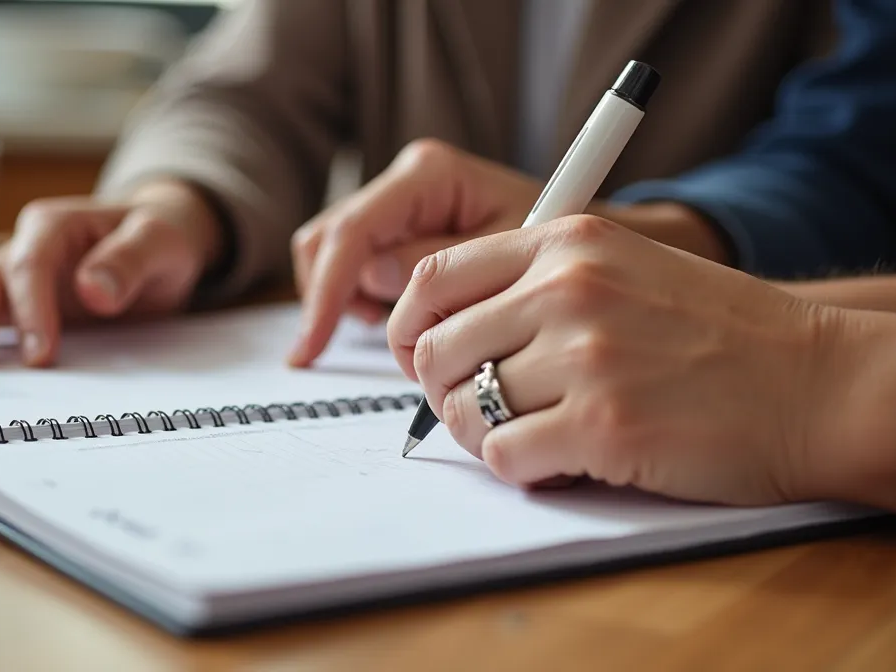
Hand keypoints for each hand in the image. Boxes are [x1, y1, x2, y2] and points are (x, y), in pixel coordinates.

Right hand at [0, 179, 223, 366]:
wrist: (158, 238)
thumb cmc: (159, 238)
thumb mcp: (161, 243)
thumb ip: (130, 262)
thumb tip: (93, 290)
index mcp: (57, 225)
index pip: (34, 267)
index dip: (34, 310)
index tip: (41, 354)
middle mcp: (24, 245)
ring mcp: (12, 273)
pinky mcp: (12, 301)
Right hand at [287, 139, 540, 366]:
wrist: (583, 247)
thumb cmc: (554, 252)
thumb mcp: (503, 264)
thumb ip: (436, 269)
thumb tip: (374, 279)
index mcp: (427, 175)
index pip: (351, 232)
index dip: (325, 293)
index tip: (312, 347)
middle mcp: (404, 182)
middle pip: (327, 240)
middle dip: (333, 299)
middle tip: (378, 343)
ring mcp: (398, 205)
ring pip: (334, 256)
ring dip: (352, 302)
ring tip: (407, 329)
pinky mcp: (398, 231)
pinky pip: (356, 267)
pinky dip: (366, 300)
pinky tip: (407, 318)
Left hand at [387, 215, 840, 505]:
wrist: (820, 383)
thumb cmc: (724, 335)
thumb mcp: (627, 268)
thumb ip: (538, 286)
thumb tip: (441, 336)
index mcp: (567, 241)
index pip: (433, 277)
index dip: (409, 327)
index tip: (421, 357)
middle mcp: (567, 288)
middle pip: (435, 348)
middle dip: (440, 391)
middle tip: (474, 411)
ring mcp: (584, 357)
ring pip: (463, 409)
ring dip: (482, 434)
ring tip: (528, 436)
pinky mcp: (603, 425)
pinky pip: (505, 457)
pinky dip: (520, 469)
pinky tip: (559, 461)